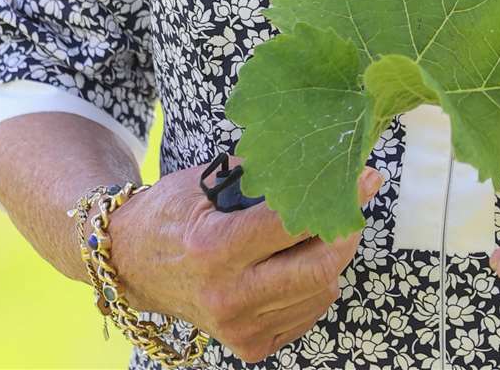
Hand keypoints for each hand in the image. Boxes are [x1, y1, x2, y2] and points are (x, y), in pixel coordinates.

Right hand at [106, 156, 383, 363]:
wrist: (133, 265)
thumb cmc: (172, 213)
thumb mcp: (207, 183)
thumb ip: (262, 174)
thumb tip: (318, 153)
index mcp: (215, 249)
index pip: (293, 226)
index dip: (336, 199)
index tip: (366, 177)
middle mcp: (228, 296)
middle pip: (318, 268)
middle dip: (346, 233)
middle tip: (353, 206)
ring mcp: (239, 328)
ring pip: (320, 292)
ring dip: (332, 259)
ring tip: (323, 231)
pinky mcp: (248, 346)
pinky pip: (306, 314)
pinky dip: (314, 286)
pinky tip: (299, 262)